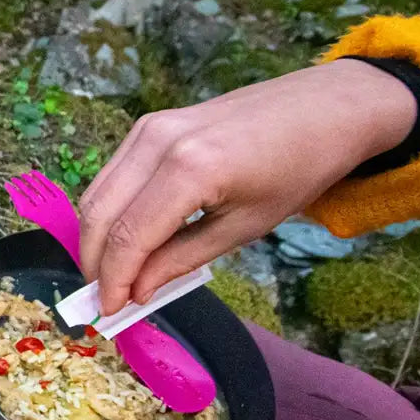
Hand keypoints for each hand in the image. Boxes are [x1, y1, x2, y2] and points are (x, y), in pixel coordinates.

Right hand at [79, 59, 417, 313]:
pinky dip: (110, 212)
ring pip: (97, 193)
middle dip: (95, 262)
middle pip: (100, 213)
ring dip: (97, 238)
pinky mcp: (149, 124)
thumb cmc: (297, 170)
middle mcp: (157, 142)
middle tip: (104, 298)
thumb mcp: (243, 228)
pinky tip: (124, 238)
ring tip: (112, 274)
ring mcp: (149, 127)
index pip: (129, 236)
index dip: (114, 280)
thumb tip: (137, 291)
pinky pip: (113, 175)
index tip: (111, 312)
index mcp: (189, 170)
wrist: (324, 107)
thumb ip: (181, 260)